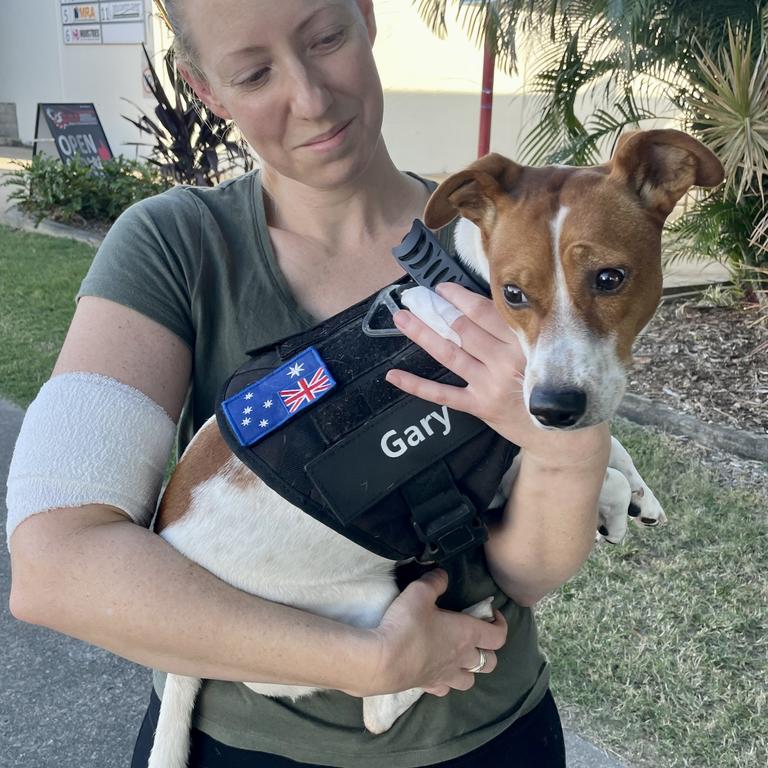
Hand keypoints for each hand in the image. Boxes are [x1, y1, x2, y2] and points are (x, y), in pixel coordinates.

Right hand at [367, 569, 506, 695]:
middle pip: (489, 662)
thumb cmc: (406, 625)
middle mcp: (461, 658)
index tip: (491, 614)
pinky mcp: (428, 687)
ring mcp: (445, 676)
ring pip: (470, 680)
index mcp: (467, 634)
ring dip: (469, 670)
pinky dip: (446, 681)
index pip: (499, 636)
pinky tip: (436, 671)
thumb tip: (442, 575)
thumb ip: (434, 581)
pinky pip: (445, 688)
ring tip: (458, 658)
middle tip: (475, 637)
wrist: (383, 661)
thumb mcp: (419, 592)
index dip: (500, 624)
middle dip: (488, 650)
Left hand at [385, 283, 607, 466]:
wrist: (566, 435)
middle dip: (435, 310)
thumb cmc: (559, 385)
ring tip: (401, 318)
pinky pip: (442, 394)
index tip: (442, 287)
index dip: (459, 297)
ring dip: (422, 334)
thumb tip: (484, 304)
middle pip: (462, 329)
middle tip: (413, 296)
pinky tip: (394, 375)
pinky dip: (417, 385)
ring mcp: (490, 385)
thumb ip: (521, 330)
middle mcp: (505, 362)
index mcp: (524, 342)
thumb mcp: (547, 349)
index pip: (485, 312)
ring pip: (449, 353)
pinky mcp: (480, 407)